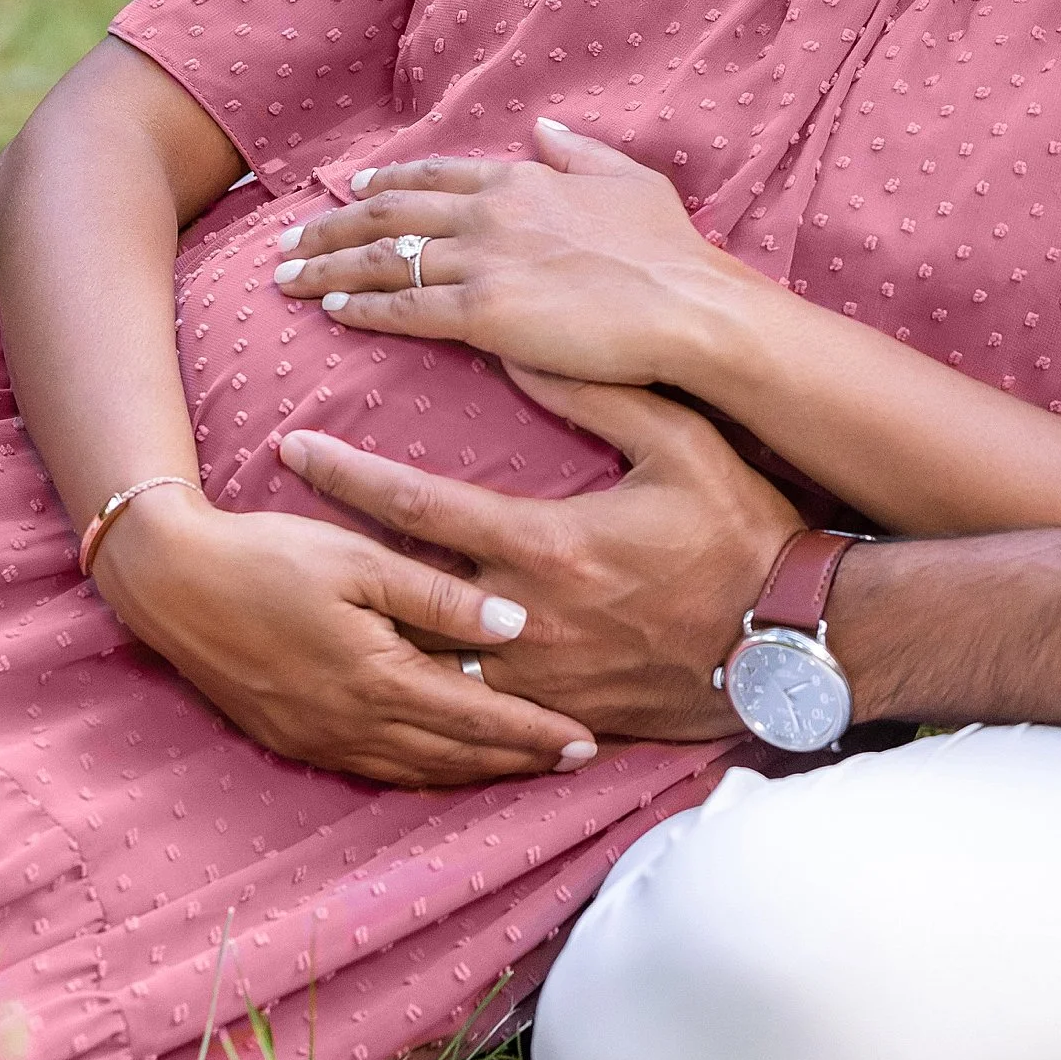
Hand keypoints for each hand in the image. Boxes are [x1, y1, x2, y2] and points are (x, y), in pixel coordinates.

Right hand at [93, 483, 601, 789]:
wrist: (173, 582)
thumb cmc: (270, 556)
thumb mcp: (361, 560)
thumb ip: (440, 595)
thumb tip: (517, 621)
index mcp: (377, 678)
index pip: (478, 717)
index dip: (536, 732)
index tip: (588, 739)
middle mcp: (352, 724)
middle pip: (455, 755)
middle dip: (519, 760)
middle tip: (578, 760)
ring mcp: (320, 739)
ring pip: (418, 770)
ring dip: (476, 771)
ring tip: (526, 765)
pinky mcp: (295, 739)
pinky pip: (377, 770)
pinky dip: (425, 771)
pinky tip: (445, 762)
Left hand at [271, 119, 746, 386]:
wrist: (688, 305)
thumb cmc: (669, 251)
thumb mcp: (629, 179)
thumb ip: (578, 152)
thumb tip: (543, 128)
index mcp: (521, 179)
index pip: (432, 175)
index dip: (384, 181)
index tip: (348, 189)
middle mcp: (491, 211)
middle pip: (387, 213)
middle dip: (329, 226)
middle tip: (285, 242)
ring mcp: (483, 260)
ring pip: (381, 259)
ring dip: (326, 267)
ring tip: (284, 278)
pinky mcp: (482, 312)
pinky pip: (404, 308)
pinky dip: (360, 307)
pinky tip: (330, 310)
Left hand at [278, 384, 801, 744]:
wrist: (793, 644)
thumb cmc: (742, 533)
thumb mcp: (681, 443)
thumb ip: (598, 392)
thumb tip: (521, 343)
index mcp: (544, 542)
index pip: (415, 506)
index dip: (346, 475)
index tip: (294, 448)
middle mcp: (524, 616)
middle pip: (394, 592)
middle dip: (326, 563)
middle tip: (267, 542)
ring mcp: (536, 677)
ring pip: (420, 664)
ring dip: (361, 640)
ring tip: (307, 620)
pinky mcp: (558, 716)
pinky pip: (468, 715)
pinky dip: (419, 700)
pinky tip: (383, 690)